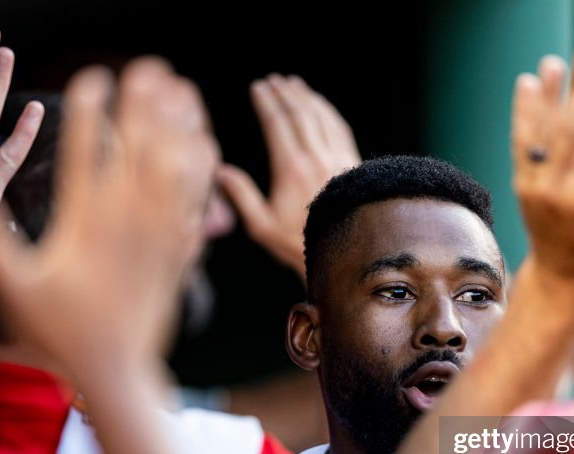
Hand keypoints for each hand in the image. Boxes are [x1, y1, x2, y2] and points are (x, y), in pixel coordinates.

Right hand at [0, 59, 216, 385]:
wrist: (118, 373)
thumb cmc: (61, 334)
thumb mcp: (13, 289)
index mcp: (84, 225)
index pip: (85, 153)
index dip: (90, 109)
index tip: (94, 75)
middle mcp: (127, 223)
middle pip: (140, 149)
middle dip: (145, 102)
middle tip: (147, 67)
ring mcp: (159, 236)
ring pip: (178, 169)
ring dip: (180, 125)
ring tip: (180, 90)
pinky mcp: (179, 251)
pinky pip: (197, 201)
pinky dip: (202, 168)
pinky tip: (204, 142)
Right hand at [217, 74, 359, 279]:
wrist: (345, 253)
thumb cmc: (299, 242)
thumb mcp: (263, 226)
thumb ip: (241, 196)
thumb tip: (220, 171)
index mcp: (291, 169)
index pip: (277, 124)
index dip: (266, 103)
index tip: (257, 88)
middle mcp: (316, 158)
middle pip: (299, 114)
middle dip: (284, 93)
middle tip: (272, 80)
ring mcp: (337, 158)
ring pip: (320, 116)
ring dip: (305, 97)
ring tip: (293, 84)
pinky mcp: (352, 162)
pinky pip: (338, 127)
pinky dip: (326, 110)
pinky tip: (319, 105)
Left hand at [512, 47, 573, 295]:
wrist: (560, 280)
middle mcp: (555, 193)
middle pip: (568, 133)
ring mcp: (534, 188)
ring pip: (539, 134)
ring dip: (546, 96)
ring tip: (553, 62)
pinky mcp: (522, 184)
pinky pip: (521, 144)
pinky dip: (524, 114)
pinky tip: (529, 85)